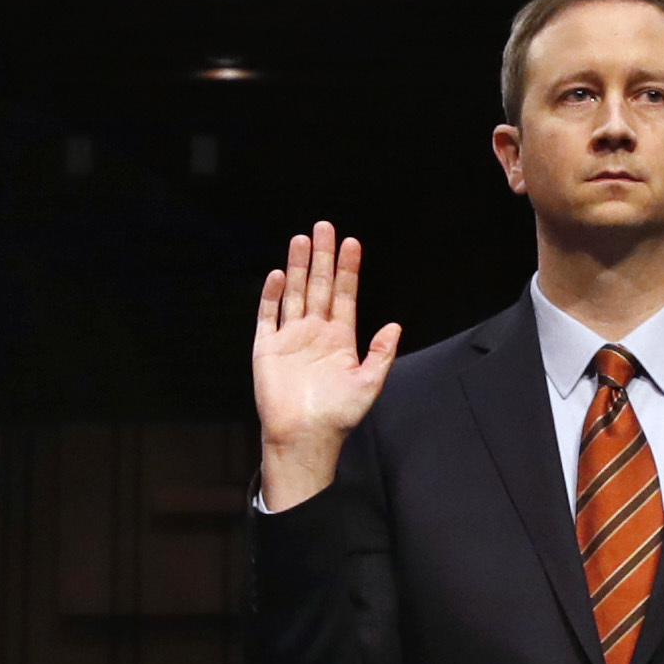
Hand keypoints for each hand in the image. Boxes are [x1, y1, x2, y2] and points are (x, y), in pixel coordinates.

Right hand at [252, 222, 402, 510]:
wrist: (304, 437)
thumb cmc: (337, 416)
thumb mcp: (368, 385)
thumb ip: (381, 354)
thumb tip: (395, 326)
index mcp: (340, 338)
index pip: (345, 295)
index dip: (348, 269)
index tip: (352, 243)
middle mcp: (315, 332)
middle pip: (319, 286)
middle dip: (323, 257)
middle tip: (325, 226)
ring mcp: (291, 338)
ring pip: (295, 293)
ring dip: (299, 267)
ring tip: (302, 239)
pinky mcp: (268, 348)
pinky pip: (269, 316)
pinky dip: (272, 295)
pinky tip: (279, 275)